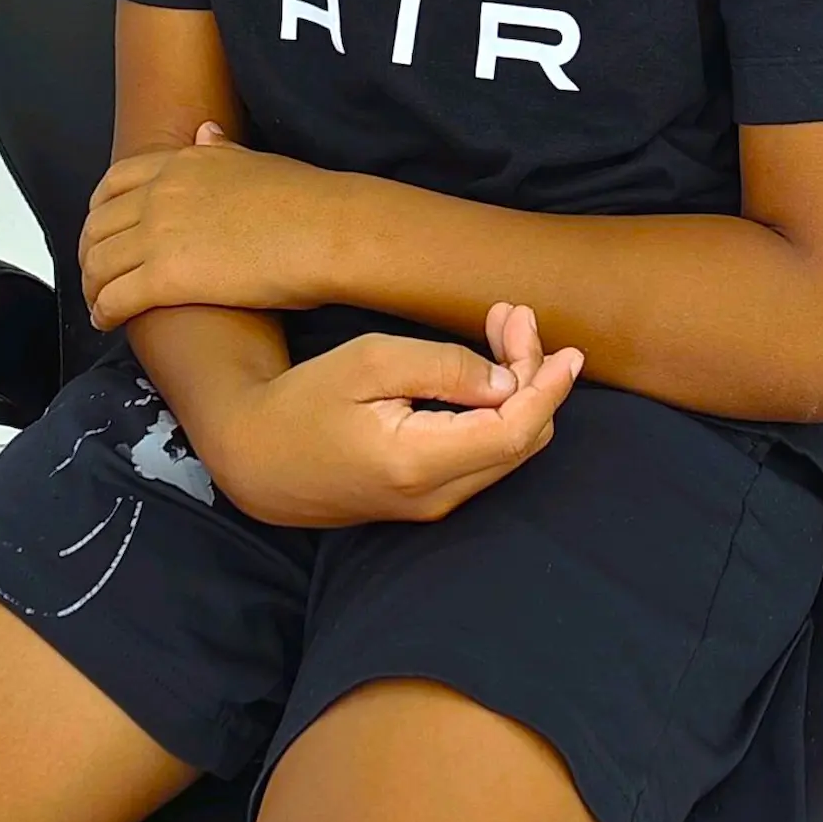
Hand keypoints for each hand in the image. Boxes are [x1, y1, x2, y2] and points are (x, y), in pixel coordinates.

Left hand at [81, 129, 330, 325]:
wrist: (326, 229)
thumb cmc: (305, 199)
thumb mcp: (254, 160)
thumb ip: (220, 151)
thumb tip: (206, 134)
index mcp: (181, 162)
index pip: (114, 181)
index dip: (99, 210)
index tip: (102, 229)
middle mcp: (161, 193)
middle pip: (98, 224)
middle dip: (89, 251)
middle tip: (95, 274)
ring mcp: (159, 233)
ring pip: (97, 262)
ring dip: (91, 285)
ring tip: (98, 303)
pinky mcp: (165, 277)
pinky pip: (114, 297)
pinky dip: (102, 311)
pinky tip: (107, 321)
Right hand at [208, 304, 582, 526]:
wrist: (256, 460)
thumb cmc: (304, 402)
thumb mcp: (369, 362)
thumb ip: (443, 369)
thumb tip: (507, 381)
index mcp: (418, 462)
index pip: (514, 431)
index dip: (547, 387)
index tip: (566, 348)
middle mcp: (434, 497)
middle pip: (521, 440)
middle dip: (532, 375)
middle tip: (513, 315)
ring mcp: (431, 506)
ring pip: (507, 450)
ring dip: (517, 390)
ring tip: (501, 328)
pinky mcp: (426, 501)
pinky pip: (483, 457)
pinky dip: (497, 411)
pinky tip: (486, 371)